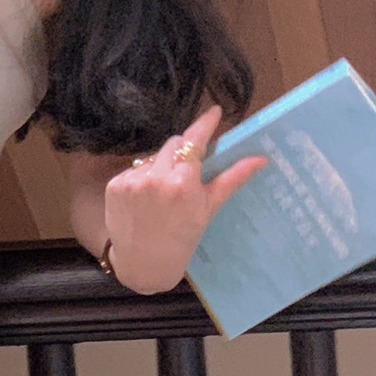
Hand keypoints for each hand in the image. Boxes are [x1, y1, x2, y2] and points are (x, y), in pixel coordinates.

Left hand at [103, 103, 267, 293]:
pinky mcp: (115, 186)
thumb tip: (261, 158)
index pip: (194, 141)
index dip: (204, 124)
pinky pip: (134, 170)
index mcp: (182, 183)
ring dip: (161, 167)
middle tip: (186, 174)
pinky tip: (145, 199)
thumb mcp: (208, 209)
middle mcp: (156, 178)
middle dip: (182, 153)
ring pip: (153, 157)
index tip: (214, 111)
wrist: (144, 264)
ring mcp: (132, 181)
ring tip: (163, 194)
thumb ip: (232, 179)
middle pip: (173, 145)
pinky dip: (141, 179)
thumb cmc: (181, 238)